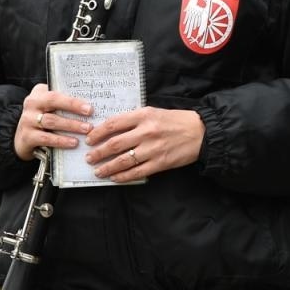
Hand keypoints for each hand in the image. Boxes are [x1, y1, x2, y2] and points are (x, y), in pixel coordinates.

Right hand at [16, 83, 93, 160]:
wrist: (22, 139)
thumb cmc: (43, 120)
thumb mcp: (50, 108)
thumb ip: (64, 105)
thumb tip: (90, 107)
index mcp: (39, 94)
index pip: (56, 93)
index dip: (73, 101)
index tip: (90, 108)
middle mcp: (31, 104)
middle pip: (53, 102)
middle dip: (73, 109)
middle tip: (90, 116)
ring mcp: (27, 120)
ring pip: (51, 121)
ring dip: (71, 125)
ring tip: (86, 130)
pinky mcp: (27, 137)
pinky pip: (46, 138)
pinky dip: (61, 141)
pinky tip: (73, 143)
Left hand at [84, 106, 204, 183]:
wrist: (200, 132)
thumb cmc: (176, 120)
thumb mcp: (153, 112)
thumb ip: (134, 119)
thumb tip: (112, 129)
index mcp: (143, 115)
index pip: (114, 124)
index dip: (98, 132)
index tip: (89, 138)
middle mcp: (147, 131)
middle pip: (115, 144)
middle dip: (98, 152)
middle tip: (89, 158)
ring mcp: (153, 149)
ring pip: (123, 160)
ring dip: (107, 167)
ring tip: (98, 170)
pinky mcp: (160, 163)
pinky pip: (137, 172)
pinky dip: (123, 176)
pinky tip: (115, 177)